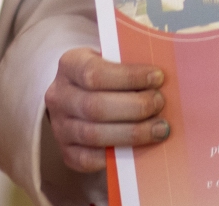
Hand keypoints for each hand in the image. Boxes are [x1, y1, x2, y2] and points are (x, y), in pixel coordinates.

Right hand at [45, 47, 169, 174]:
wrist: (83, 95)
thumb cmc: (108, 73)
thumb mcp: (113, 58)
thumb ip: (130, 64)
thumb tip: (160, 78)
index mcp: (70, 64)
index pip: (95, 73)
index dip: (129, 77)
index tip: (158, 77)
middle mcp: (59, 96)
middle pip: (95, 106)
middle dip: (134, 107)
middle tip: (160, 103)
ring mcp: (60, 127)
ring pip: (93, 135)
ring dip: (132, 133)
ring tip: (159, 128)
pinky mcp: (67, 152)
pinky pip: (89, 159)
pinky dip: (117, 154)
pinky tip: (140, 147)